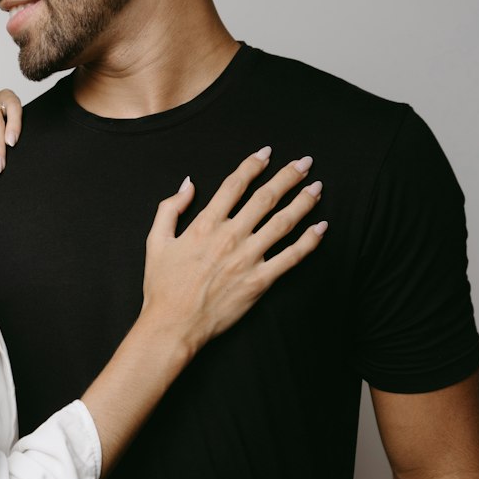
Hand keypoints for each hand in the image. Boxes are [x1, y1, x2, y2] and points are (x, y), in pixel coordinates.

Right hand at [142, 150, 325, 354]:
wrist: (173, 325)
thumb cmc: (162, 287)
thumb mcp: (156, 242)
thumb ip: (170, 208)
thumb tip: (188, 184)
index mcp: (205, 224)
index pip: (235, 185)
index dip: (253, 165)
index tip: (266, 153)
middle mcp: (230, 236)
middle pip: (266, 197)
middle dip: (288, 176)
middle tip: (305, 162)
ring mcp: (247, 258)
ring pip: (283, 222)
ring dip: (303, 202)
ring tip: (317, 187)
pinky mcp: (260, 281)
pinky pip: (291, 257)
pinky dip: (309, 241)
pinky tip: (322, 227)